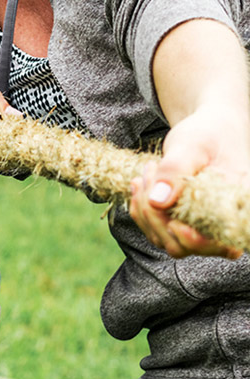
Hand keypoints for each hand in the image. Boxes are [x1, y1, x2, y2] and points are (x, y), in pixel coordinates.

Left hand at [129, 107, 244, 259]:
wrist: (207, 133)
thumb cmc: (207, 135)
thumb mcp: (191, 146)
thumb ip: (176, 170)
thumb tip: (158, 201)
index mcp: (237, 209)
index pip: (220, 244)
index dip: (194, 241)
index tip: (173, 223)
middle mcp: (221, 226)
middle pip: (183, 245)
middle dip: (156, 214)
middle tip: (152, 170)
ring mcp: (199, 228)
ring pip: (164, 239)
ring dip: (145, 210)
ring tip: (148, 172)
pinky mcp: (181, 223)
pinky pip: (154, 230)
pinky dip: (141, 209)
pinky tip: (141, 183)